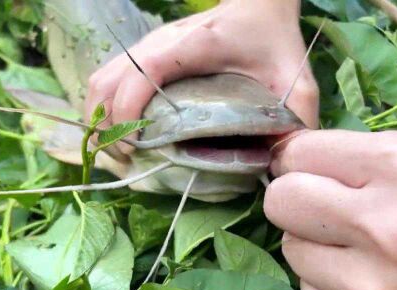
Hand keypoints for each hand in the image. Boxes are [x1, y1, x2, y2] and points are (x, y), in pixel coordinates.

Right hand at [85, 0, 318, 156]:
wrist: (257, 6)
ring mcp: (145, 48)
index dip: (129, 108)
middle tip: (127, 159)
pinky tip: (119, 132)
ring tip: (119, 151)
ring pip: (99, 82)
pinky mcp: (141, 55)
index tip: (134, 145)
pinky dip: (103, 109)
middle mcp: (158, 43)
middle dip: (106, 126)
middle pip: (106, 82)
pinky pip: (106, 81)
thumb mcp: (294, 78)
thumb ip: (297, 119)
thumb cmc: (272, 40)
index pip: (143, 71)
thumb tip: (283, 165)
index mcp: (192, 47)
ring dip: (99, 119)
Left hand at [264, 130, 396, 289]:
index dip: (303, 160)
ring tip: (360, 251)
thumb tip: (285, 150)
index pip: (298, 152)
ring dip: (315, 246)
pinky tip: (367, 286)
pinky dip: (330, 288)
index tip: (315, 169)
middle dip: (297, 200)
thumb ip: (360, 154)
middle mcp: (386, 230)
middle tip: (327, 208)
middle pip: (280, 200)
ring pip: (290, 249)